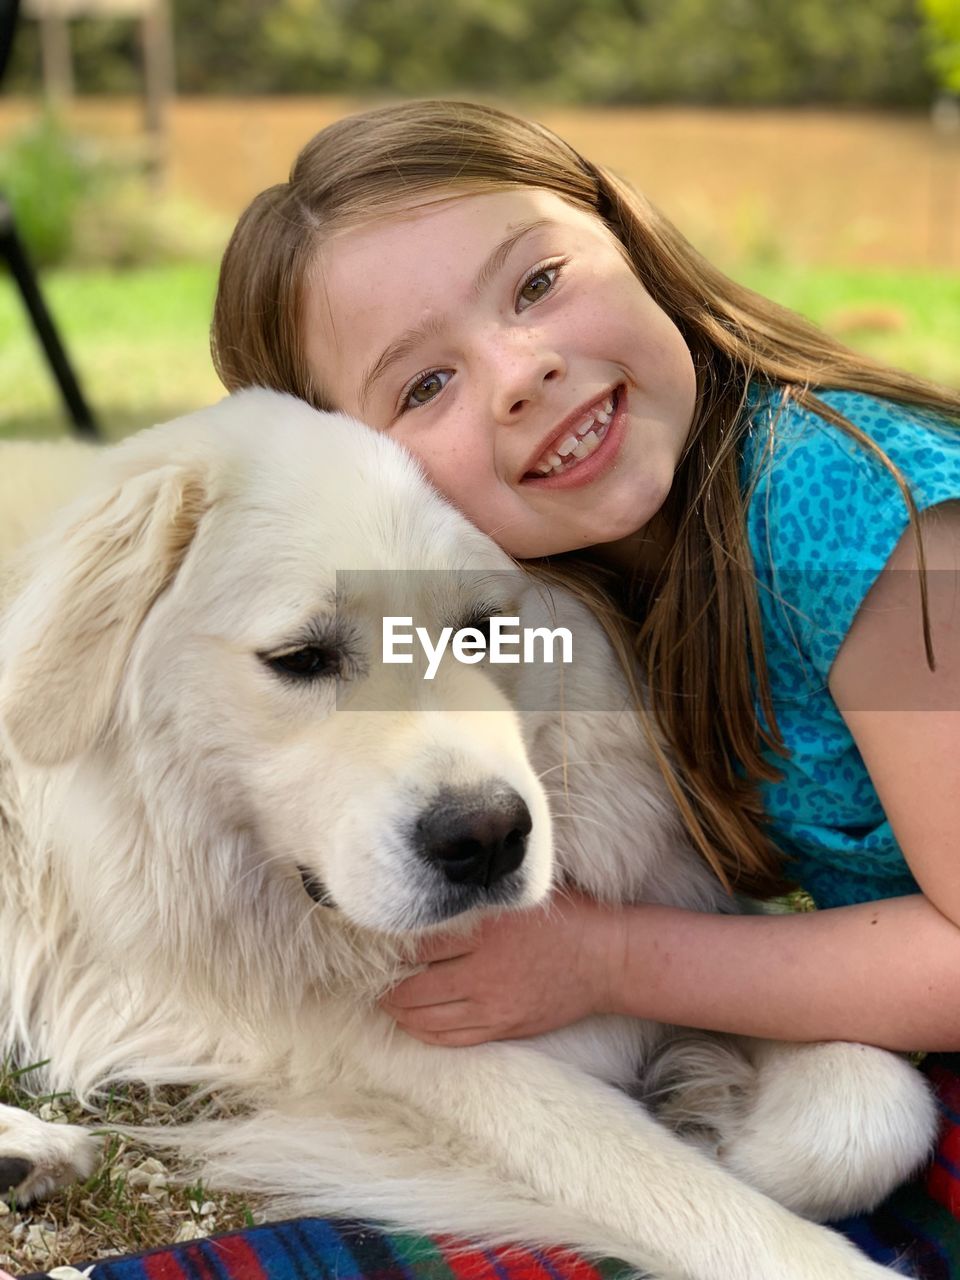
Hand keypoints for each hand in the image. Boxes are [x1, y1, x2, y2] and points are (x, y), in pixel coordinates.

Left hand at [379, 890, 624, 1045]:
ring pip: (425, 1019)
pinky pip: (450, 1038)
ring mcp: (493, 1005)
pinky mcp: (503, 1027)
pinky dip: (423, 1031)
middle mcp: (484, 971)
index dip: (391, 944)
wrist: (609, 959)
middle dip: (385, 984)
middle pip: (412, 988)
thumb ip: (480, 893)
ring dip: (399, 1010)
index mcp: (487, 930)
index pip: (419, 943)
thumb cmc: (568, 917)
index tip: (376, 937)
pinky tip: (414, 1019)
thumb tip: (434, 886)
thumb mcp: (521, 893)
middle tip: (370, 974)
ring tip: (387, 997)